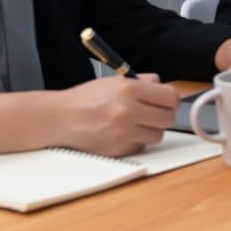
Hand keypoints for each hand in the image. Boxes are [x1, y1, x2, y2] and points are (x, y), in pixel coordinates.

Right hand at [55, 74, 178, 157]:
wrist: (60, 118)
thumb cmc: (86, 99)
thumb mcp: (114, 81)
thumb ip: (142, 81)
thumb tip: (163, 85)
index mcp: (129, 89)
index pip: (170, 97)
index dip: (170, 100)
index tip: (165, 101)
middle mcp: (127, 111)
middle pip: (168, 118)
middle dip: (162, 115)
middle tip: (151, 113)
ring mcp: (123, 133)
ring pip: (158, 135)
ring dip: (150, 130)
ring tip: (134, 123)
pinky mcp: (118, 150)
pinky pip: (141, 146)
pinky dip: (136, 141)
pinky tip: (122, 133)